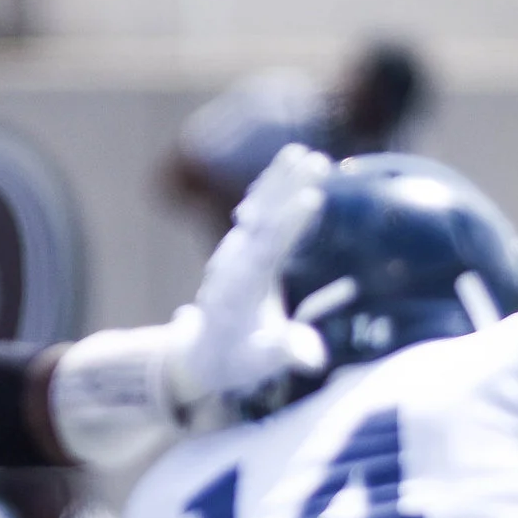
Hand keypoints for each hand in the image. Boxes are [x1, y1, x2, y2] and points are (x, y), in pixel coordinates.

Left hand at [177, 144, 335, 420]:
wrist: (202, 355)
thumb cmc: (239, 362)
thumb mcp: (261, 364)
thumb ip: (284, 354)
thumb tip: (311, 356)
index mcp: (242, 288)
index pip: (268, 249)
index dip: (290, 223)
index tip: (312, 198)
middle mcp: (234, 262)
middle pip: (263, 217)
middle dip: (288, 188)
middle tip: (316, 161)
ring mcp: (233, 250)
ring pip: (257, 206)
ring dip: (279, 179)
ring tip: (304, 153)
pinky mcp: (238, 246)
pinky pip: (256, 209)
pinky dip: (271, 186)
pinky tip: (287, 164)